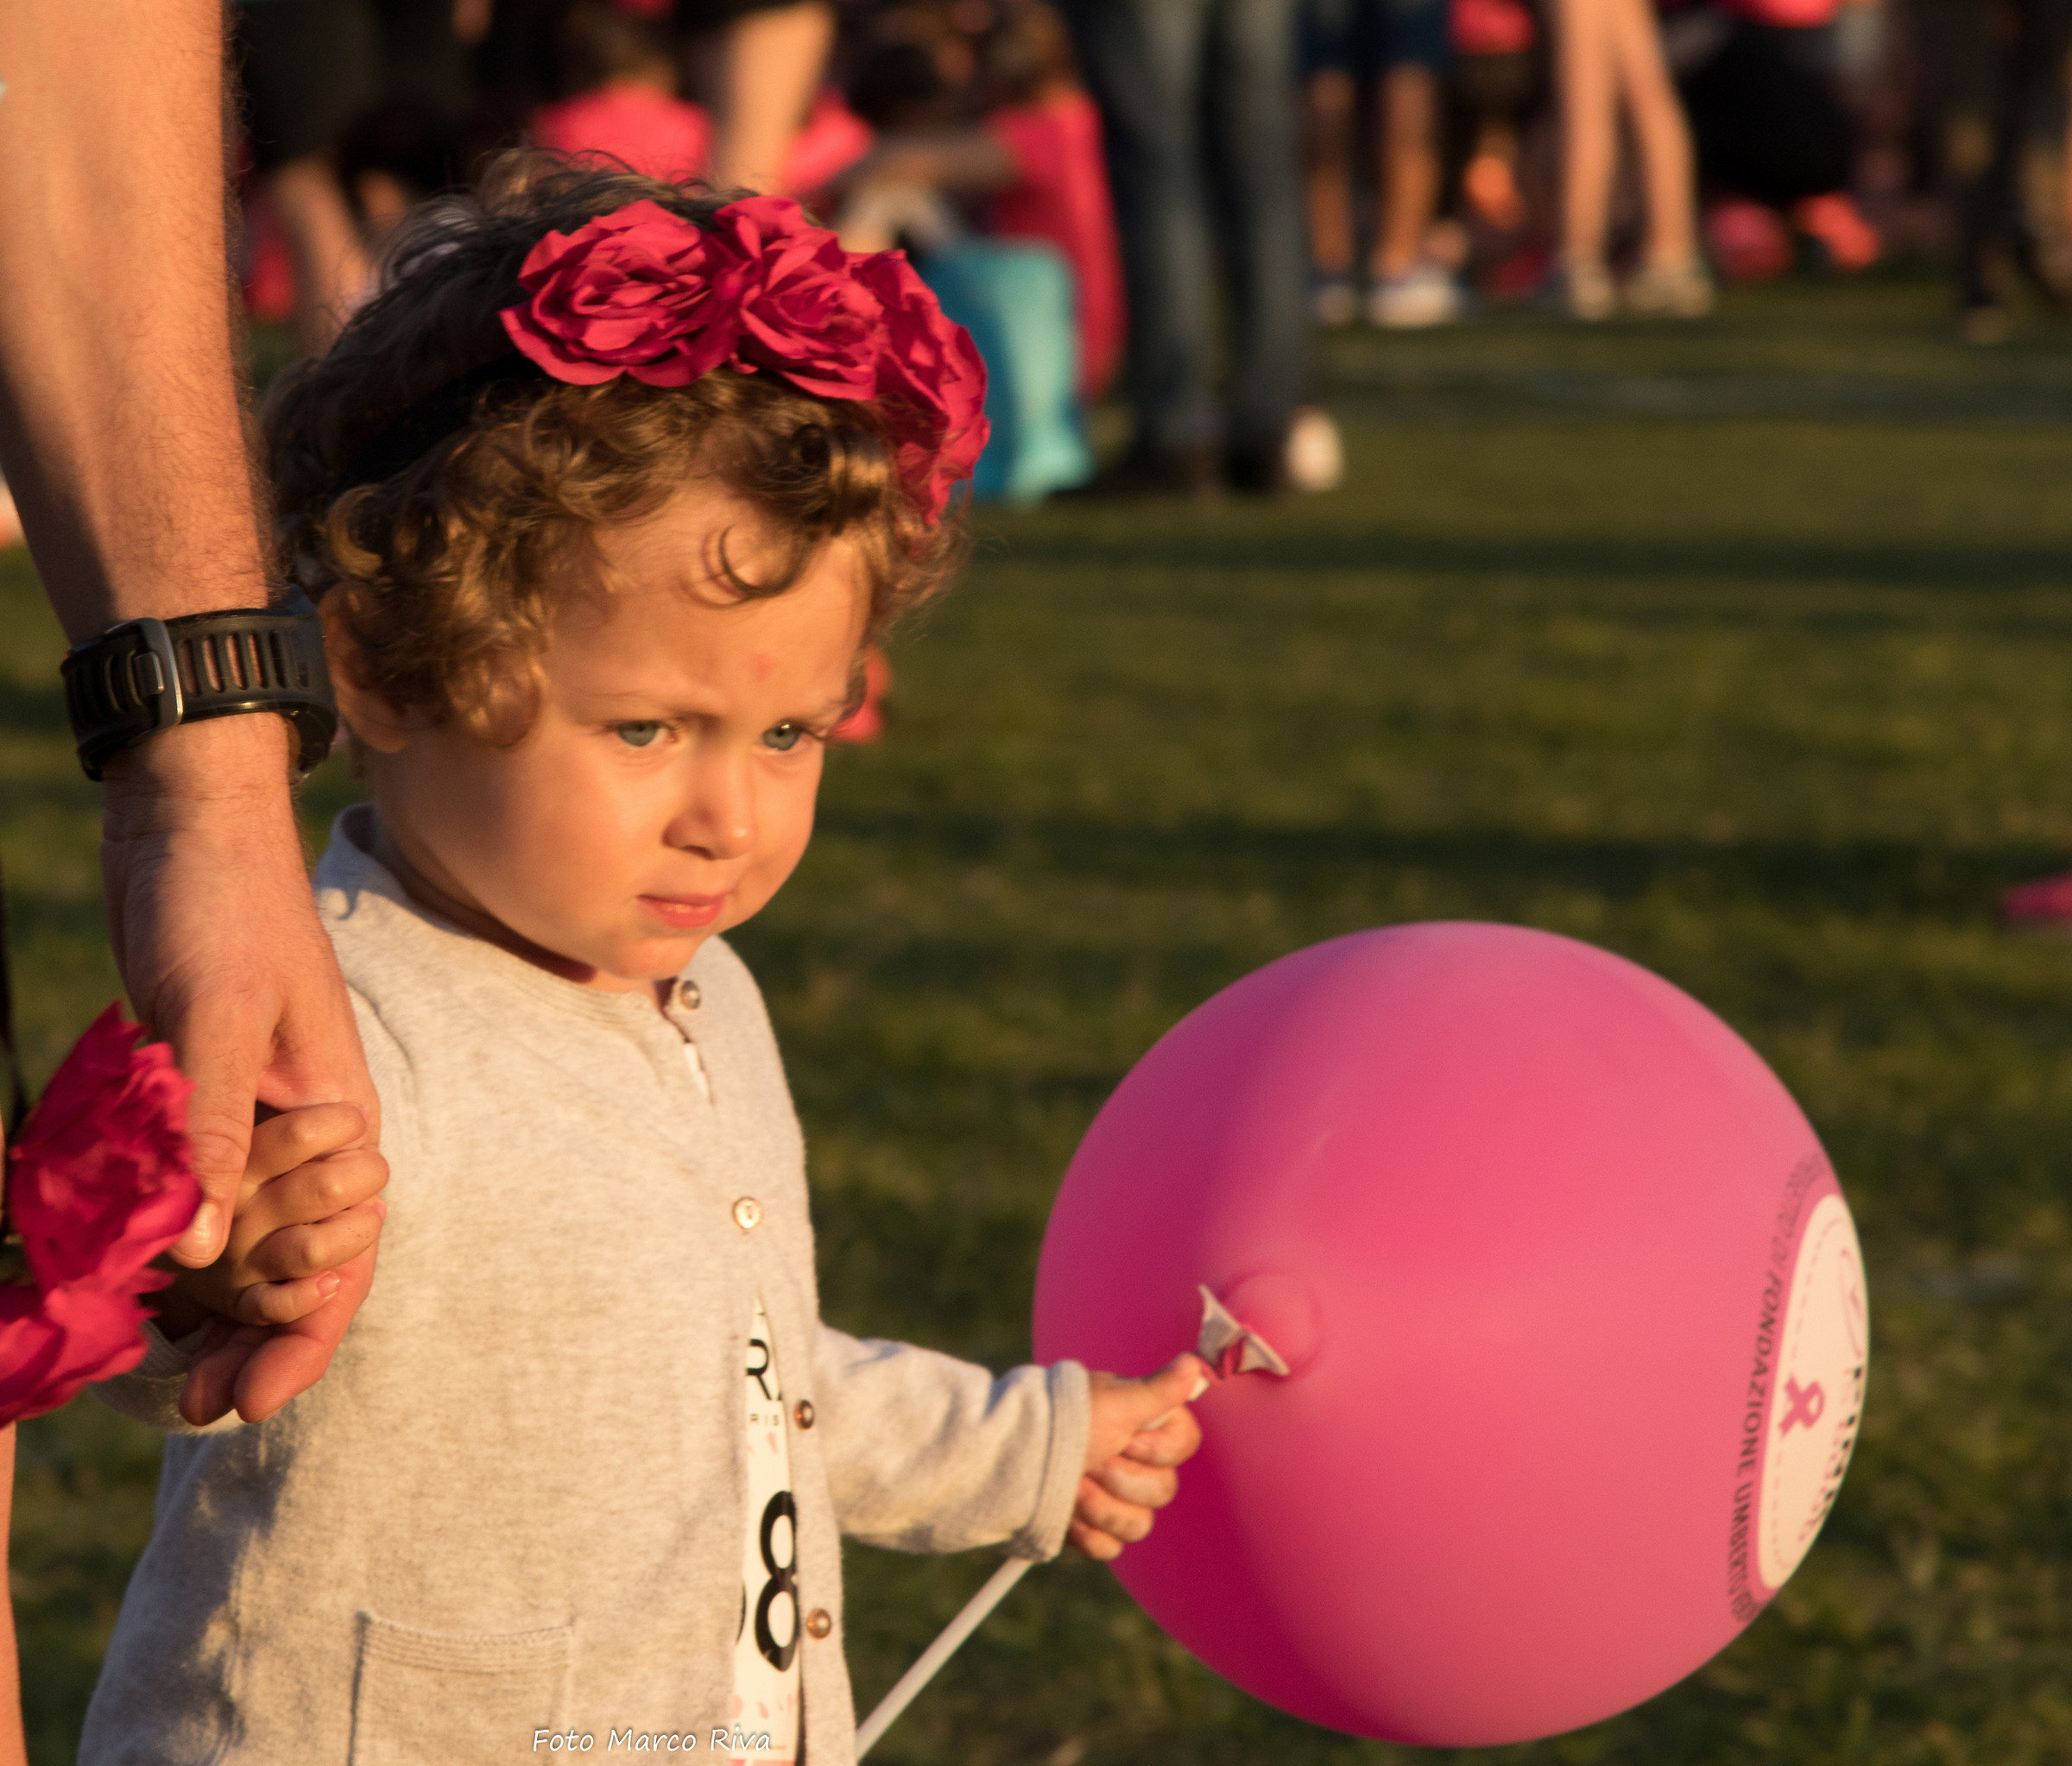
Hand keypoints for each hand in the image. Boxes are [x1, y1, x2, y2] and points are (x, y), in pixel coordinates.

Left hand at [100, 719, 383, 1420]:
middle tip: (186, 1401)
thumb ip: (211, 1135)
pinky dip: (166, 1236)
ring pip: (236, 1235)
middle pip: (291, 1263)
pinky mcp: (199, 1095)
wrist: (189, 816)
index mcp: (337, 1117)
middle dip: (248, 1338)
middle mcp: (301, 1130)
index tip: (242, 1406)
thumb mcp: (216, 1020)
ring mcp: (249, 1114)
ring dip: (203, 1302)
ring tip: (152, 1364)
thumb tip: (200, 1257)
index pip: (340, 1255)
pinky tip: (125, 1274)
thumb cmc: (223, 908)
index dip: (298, 1339)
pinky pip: (191, 1187)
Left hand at [1069, 1354, 1208, 1561]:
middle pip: (1162, 1491)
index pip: (1183, 1446)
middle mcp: (1132, 1462)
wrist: (1009, 1458)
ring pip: (1138, 1524)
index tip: (1125, 1439)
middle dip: (1120, 1479)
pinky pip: (1110, 1548)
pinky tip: (1066, 1514)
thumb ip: (1160, 1390)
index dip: (1155, 1450)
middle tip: (1090, 1461)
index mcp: (1142, 1426)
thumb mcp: (1115, 1402)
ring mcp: (1112, 1499)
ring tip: (1071, 1486)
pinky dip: (1086, 1533)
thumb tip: (1196, 1363)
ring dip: (1099, 1507)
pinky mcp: (1091, 1529)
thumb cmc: (1063, 1420)